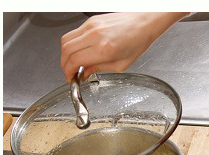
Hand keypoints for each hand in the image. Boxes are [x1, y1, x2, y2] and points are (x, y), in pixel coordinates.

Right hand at [61, 12, 188, 81]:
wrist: (144, 22)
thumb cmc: (137, 41)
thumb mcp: (120, 65)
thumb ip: (99, 69)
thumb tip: (85, 73)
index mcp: (103, 49)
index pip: (74, 61)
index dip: (68, 72)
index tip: (70, 78)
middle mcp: (94, 35)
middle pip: (66, 50)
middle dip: (64, 65)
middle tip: (70, 73)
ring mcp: (91, 26)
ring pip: (66, 40)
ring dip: (65, 54)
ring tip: (73, 63)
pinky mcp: (91, 21)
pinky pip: (73, 33)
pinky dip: (72, 44)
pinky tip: (79, 52)